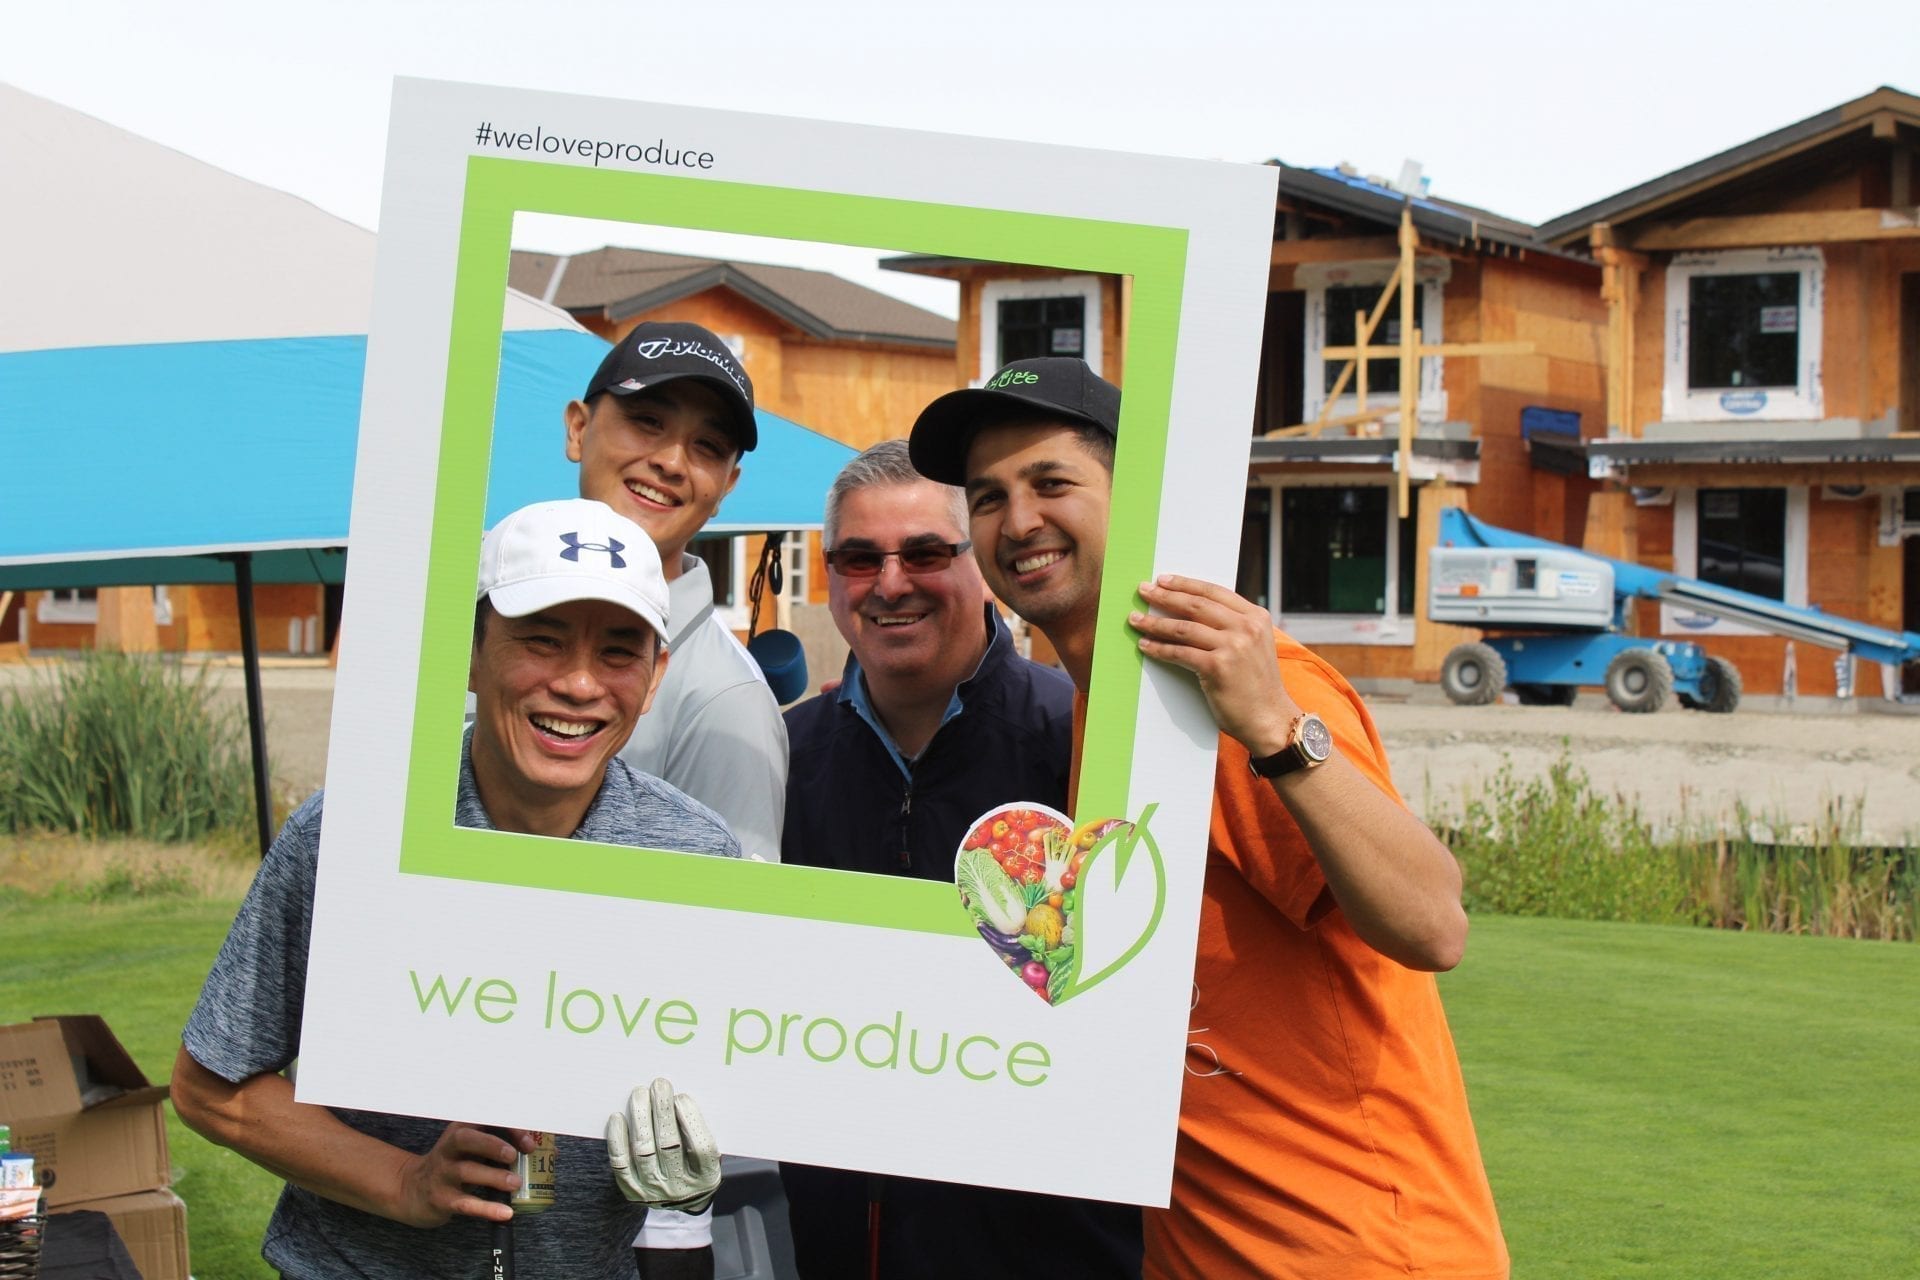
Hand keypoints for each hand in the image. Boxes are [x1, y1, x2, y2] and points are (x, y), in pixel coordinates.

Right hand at [393, 1122, 522, 1226]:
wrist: (413, 1190)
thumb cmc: (453, 1165)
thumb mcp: (471, 1149)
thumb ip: (501, 1145)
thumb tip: (547, 1151)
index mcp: (460, 1130)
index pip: (483, 1121)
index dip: (507, 1129)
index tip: (529, 1143)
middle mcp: (448, 1149)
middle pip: (465, 1139)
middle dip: (492, 1145)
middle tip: (514, 1155)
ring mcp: (442, 1174)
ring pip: (466, 1171)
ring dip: (494, 1177)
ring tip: (516, 1184)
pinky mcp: (440, 1199)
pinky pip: (465, 1203)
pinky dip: (486, 1208)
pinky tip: (505, 1213)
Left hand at [606, 1078, 720, 1213]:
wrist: (678, 1200)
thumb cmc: (694, 1163)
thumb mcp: (708, 1153)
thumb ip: (698, 1130)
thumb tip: (679, 1097)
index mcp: (706, 1177)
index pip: (701, 1149)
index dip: (691, 1120)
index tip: (682, 1097)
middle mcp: (680, 1187)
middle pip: (669, 1146)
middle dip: (663, 1111)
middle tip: (659, 1085)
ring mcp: (654, 1191)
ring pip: (643, 1152)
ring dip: (640, 1119)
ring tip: (639, 1094)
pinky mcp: (632, 1191)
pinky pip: (620, 1164)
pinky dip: (618, 1139)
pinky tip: (617, 1117)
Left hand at [1131, 574, 1298, 756]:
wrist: (1270, 718)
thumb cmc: (1257, 685)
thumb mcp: (1255, 645)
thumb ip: (1233, 626)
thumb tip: (1192, 609)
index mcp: (1255, 617)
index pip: (1214, 591)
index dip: (1185, 584)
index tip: (1163, 580)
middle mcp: (1246, 627)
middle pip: (1196, 605)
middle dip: (1165, 596)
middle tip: (1143, 591)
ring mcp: (1233, 647)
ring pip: (1184, 627)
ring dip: (1155, 623)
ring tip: (1136, 620)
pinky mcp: (1217, 667)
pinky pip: (1180, 653)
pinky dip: (1159, 648)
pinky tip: (1145, 645)